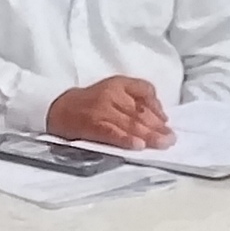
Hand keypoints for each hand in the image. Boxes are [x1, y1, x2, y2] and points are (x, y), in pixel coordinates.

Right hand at [49, 76, 172, 148]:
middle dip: (158, 126)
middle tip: (171, 139)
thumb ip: (135, 100)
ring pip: (130, 123)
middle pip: (140, 111)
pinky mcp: (92, 124)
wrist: (58, 109)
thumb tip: (161, 118)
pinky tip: (138, 146)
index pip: (145, 90)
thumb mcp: (113, 92)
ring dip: (149, 135)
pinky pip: (112, 132)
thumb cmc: (90, 104)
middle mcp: (111, 93)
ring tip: (162, 144)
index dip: (158, 107)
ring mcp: (101, 109)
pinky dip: (126, 139)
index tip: (166, 121)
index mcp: (118, 83)